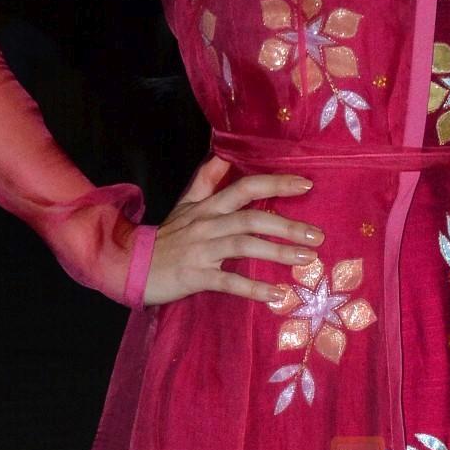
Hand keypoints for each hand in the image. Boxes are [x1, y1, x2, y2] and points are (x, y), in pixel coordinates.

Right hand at [140, 156, 319, 306]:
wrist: (132, 265)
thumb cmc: (167, 238)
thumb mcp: (185, 204)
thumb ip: (205, 180)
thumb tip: (224, 153)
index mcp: (208, 206)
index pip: (245, 187)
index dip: (276, 183)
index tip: (306, 184)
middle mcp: (207, 224)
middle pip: (251, 218)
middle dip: (287, 226)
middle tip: (317, 236)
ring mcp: (201, 250)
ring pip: (244, 246)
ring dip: (278, 252)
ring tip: (307, 260)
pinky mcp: (196, 276)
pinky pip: (228, 282)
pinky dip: (254, 289)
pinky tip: (277, 295)